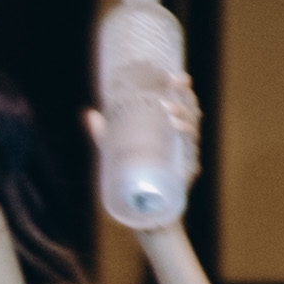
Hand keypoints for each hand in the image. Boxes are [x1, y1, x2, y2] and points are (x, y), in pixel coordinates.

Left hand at [87, 83, 206, 189]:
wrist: (144, 205)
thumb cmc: (133, 172)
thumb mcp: (115, 149)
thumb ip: (104, 133)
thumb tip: (90, 114)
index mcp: (172, 125)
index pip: (182, 102)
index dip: (183, 87)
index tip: (179, 77)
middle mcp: (183, 137)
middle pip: (192, 112)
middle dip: (185, 99)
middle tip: (170, 93)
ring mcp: (188, 153)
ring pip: (194, 130)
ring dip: (185, 119)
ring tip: (170, 114)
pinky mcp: (189, 171)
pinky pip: (194, 154)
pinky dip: (188, 143)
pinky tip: (179, 132)